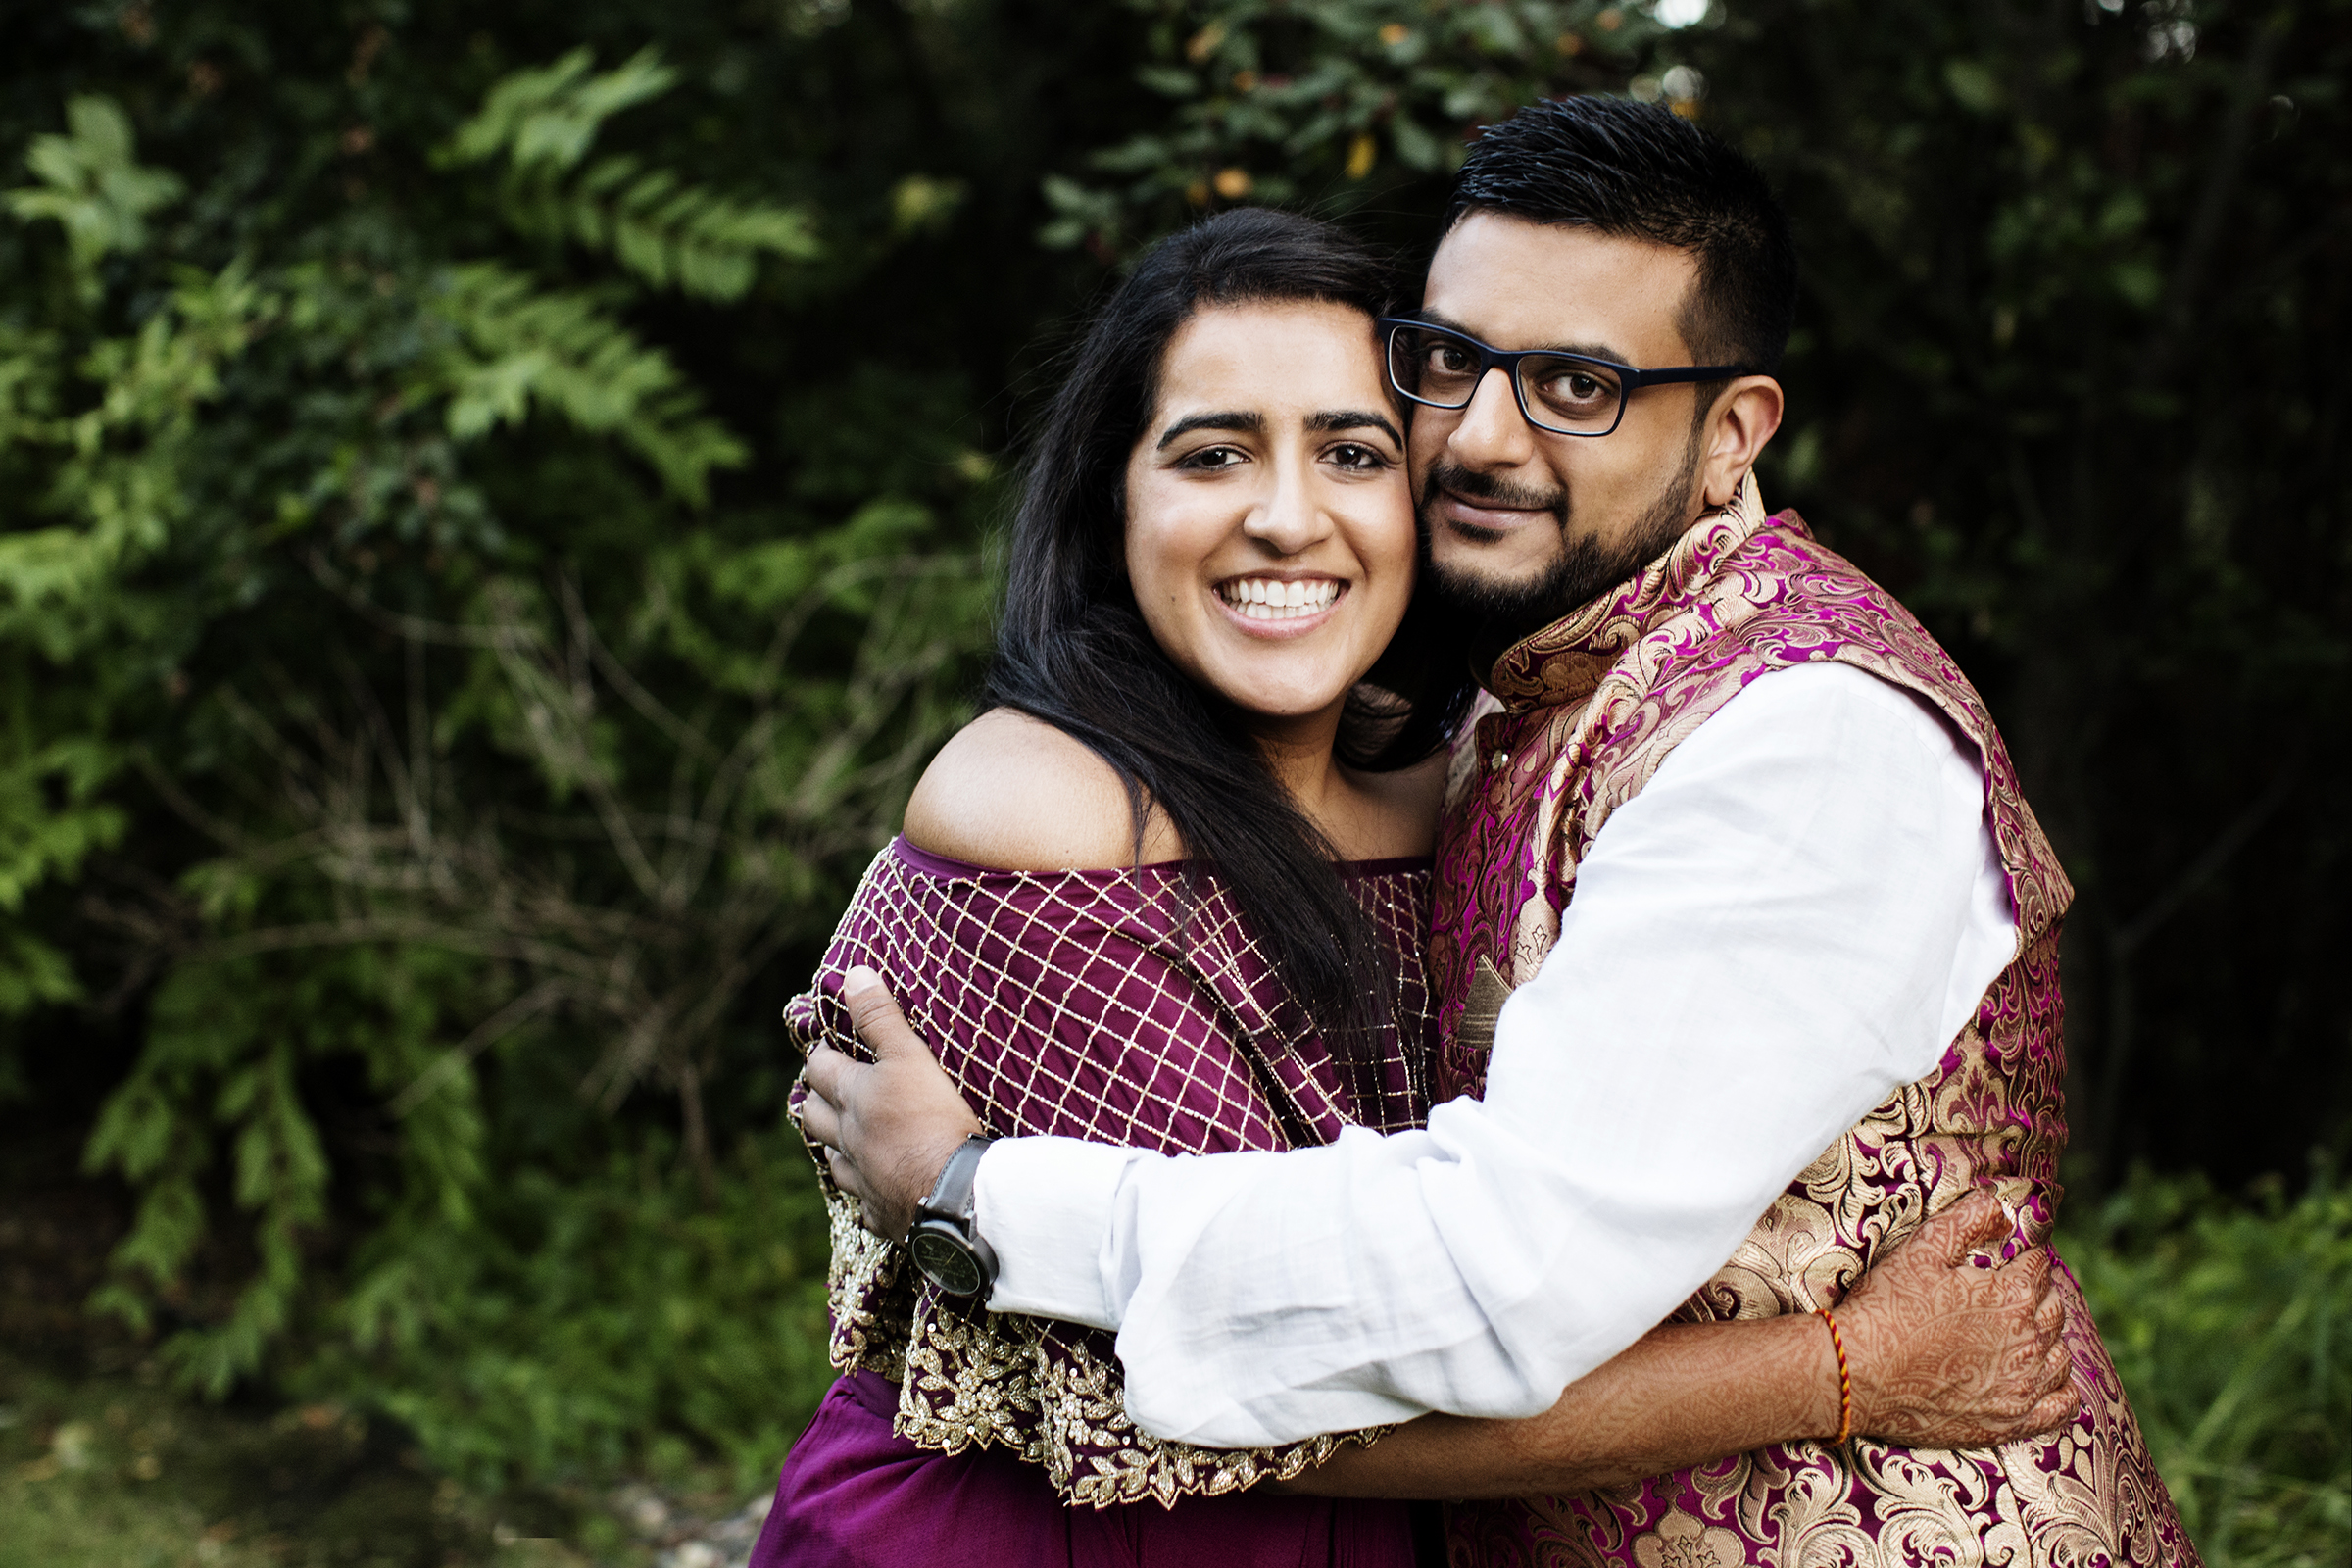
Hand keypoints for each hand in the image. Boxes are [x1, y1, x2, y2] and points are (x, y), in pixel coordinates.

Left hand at [798, 966, 982, 1240]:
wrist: (953, 1191)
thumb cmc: (932, 1118)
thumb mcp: (910, 1057)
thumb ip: (881, 1018)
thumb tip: (854, 974)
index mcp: (854, 1099)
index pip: (821, 1069)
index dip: (820, 1055)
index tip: (824, 1047)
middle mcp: (849, 1139)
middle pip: (814, 1117)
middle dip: (815, 1099)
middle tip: (825, 1089)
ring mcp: (862, 1179)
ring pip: (834, 1161)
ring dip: (834, 1146)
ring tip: (842, 1138)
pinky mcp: (882, 1212)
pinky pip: (864, 1204)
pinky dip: (866, 1193)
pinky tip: (875, 1191)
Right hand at [1836, 1189, 2078, 1446]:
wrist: (1857, 1373)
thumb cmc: (1886, 1308)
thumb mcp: (1921, 1250)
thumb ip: (1967, 1219)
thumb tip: (2000, 1202)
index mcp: (2012, 1295)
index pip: (2038, 1266)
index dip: (2022, 1258)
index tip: (2008, 1259)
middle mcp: (2028, 1341)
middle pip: (2055, 1308)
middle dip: (2037, 1294)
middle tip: (2008, 1293)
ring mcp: (2023, 1386)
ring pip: (2060, 1355)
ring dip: (2048, 1338)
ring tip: (2022, 1331)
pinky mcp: (2012, 1421)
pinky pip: (2061, 1406)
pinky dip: (2060, 1390)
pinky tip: (2042, 1379)